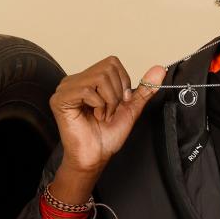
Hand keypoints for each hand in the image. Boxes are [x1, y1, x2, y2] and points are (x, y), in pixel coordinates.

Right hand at [50, 57, 166, 172]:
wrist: (96, 156)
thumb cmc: (108, 134)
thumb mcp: (131, 107)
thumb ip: (144, 88)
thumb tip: (159, 69)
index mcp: (88, 79)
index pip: (112, 63)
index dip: (123, 82)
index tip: (120, 102)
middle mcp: (75, 80)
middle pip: (107, 69)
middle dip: (116, 94)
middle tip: (109, 111)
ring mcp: (65, 88)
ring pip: (99, 78)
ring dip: (108, 101)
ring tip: (102, 115)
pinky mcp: (60, 99)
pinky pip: (87, 90)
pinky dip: (98, 106)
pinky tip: (94, 117)